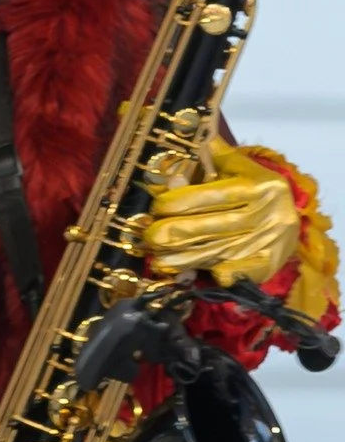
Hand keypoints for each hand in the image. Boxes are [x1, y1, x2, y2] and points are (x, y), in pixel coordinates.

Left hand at [145, 144, 298, 284]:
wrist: (290, 213)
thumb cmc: (250, 184)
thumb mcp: (233, 167)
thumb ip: (204, 166)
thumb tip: (174, 177)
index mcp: (260, 186)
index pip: (212, 195)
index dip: (181, 202)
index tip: (157, 207)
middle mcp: (270, 214)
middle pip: (215, 226)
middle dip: (177, 232)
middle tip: (150, 236)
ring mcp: (272, 241)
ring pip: (221, 251)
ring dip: (186, 259)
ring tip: (158, 261)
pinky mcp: (272, 263)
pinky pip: (240, 272)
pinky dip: (217, 273)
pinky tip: (192, 275)